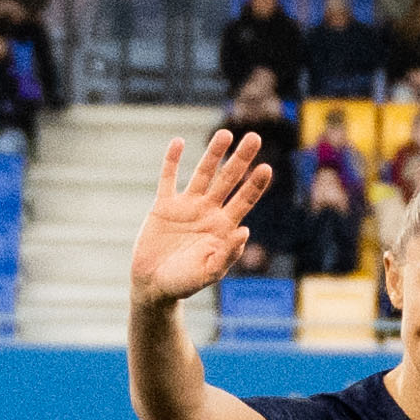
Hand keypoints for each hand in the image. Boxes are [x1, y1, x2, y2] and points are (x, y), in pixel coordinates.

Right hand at [128, 127, 269, 307]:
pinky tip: (178, 142)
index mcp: (223, 227)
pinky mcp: (163, 206)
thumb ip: (228, 254)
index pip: (244, 200)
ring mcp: (186, 206)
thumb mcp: (210, 272)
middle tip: (254, 137)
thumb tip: (244, 231)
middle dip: (241, 159)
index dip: (255, 185)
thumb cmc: (185, 283)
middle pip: (228, 179)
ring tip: (225, 134)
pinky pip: (168, 178)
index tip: (266, 168)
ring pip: (203, 173)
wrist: (154, 286)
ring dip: (213, 154)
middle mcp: (208, 211)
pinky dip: (171, 160)